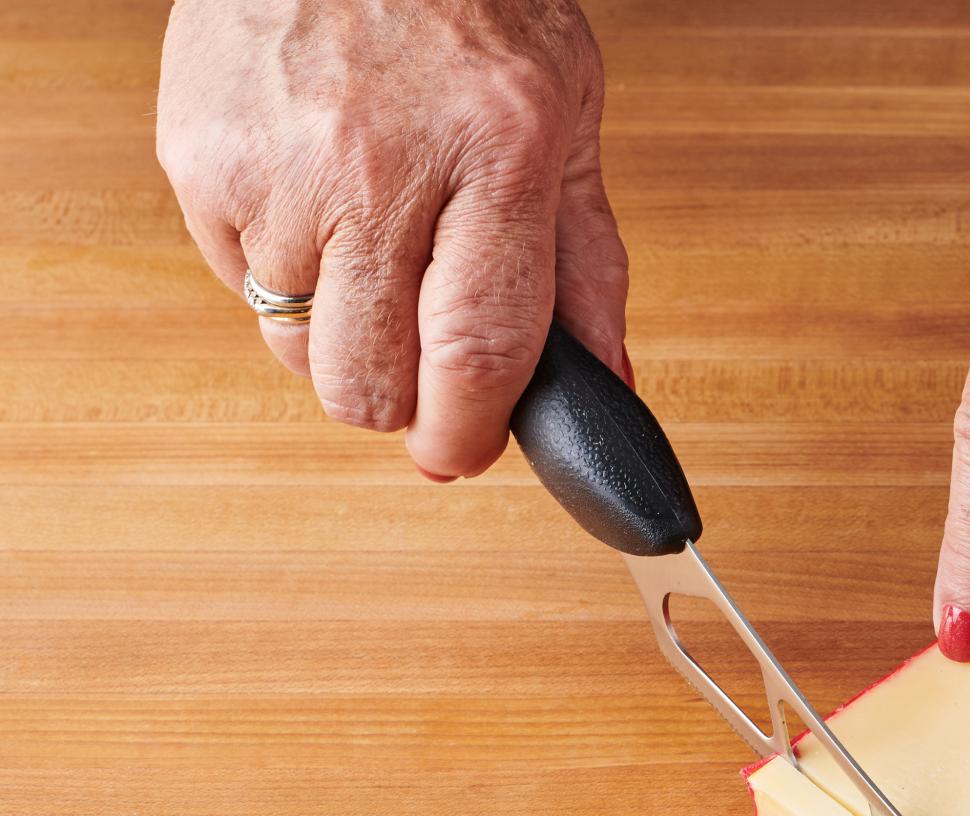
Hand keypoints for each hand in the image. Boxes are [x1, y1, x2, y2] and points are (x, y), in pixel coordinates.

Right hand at [156, 0, 628, 480]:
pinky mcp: (200, 159)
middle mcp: (382, 165)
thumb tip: (607, 386)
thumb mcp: (569, 119)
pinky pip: (240, 287)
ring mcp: (279, 166)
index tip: (464, 453)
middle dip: (402, 404)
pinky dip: (283, 276)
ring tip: (372, 256)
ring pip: (299, 350)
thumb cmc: (470, 4)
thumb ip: (589, 262)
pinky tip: (316, 206)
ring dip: (341, 338)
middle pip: (371, 379)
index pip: (479, 348)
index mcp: (499, 151)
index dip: (469, 430)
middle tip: (423, 370)